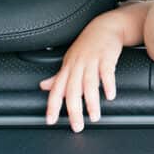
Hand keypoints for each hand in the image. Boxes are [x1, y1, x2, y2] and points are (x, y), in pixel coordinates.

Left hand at [39, 17, 123, 131]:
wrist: (105, 27)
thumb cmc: (87, 45)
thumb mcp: (70, 60)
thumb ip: (58, 76)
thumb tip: (43, 87)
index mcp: (68, 68)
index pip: (56, 89)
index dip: (52, 105)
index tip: (50, 121)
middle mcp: (78, 65)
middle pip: (72, 90)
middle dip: (73, 110)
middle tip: (77, 126)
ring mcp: (92, 60)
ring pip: (89, 84)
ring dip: (91, 102)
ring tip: (95, 116)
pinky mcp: (107, 57)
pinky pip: (107, 72)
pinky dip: (108, 84)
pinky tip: (110, 95)